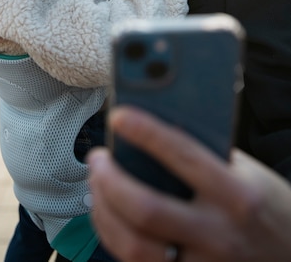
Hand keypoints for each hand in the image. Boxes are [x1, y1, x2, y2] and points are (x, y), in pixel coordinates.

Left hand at [88, 106, 290, 261]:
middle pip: (146, 210)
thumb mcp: (247, 171)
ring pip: (134, 247)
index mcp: (237, 195)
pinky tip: (108, 215)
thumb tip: (154, 128)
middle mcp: (220, 235)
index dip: (146, 132)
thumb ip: (206, 154)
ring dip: (103, 212)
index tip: (118, 116)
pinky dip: (114, 238)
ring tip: (97, 185)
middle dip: (110, 180)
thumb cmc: (266, 205)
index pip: (183, 156)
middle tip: (97, 158)